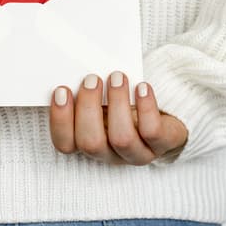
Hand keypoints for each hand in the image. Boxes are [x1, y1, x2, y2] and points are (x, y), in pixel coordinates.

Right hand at [49, 70, 188, 164]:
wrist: (165, 117)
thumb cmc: (125, 105)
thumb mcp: (102, 102)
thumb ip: (85, 94)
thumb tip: (70, 71)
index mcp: (89, 143)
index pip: (65, 144)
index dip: (60, 120)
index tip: (62, 90)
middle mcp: (110, 153)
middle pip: (91, 143)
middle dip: (88, 108)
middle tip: (91, 79)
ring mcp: (137, 153)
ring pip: (121, 139)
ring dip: (117, 103)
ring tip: (117, 77)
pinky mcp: (162, 144)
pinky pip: (152, 132)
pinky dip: (146, 107)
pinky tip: (142, 87)